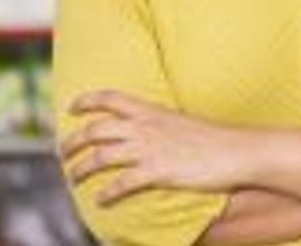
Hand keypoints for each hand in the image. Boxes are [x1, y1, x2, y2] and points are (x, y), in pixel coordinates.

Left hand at [60, 90, 245, 206]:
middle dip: (72, 141)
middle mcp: (144, 127)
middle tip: (63, 153)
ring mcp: (149, 150)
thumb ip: (159, 126)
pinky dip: (105, 194)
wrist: (237, 151)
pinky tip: (101, 201)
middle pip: (94, 129)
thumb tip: (147, 134)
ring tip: (73, 178)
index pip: (110, 98)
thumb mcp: (181, 123)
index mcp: (152, 111)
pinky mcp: (156, 172)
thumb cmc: (215, 139)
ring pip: (99, 157)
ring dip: (79, 170)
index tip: (72, 107)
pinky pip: (120, 184)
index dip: (87, 100)